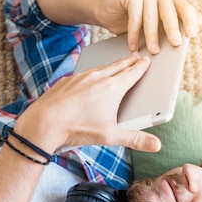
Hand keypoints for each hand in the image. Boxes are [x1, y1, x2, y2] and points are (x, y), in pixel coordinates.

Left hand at [15, 54, 161, 153]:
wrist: (45, 122)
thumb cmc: (77, 128)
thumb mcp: (110, 136)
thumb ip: (135, 139)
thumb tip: (156, 145)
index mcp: (112, 87)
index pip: (133, 72)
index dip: (142, 66)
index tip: (147, 60)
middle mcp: (98, 77)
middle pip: (118, 65)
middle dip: (129, 61)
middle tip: (137, 56)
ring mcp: (81, 77)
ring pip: (101, 67)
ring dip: (112, 65)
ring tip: (117, 64)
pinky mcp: (68, 80)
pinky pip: (85, 72)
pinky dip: (93, 72)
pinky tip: (92, 76)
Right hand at [94, 0, 200, 53]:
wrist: (106, 11)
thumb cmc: (131, 21)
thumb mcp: (153, 27)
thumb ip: (169, 28)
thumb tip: (189, 34)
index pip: (185, 8)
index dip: (190, 20)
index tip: (192, 34)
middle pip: (169, 11)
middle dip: (172, 29)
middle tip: (176, 43)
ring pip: (152, 15)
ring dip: (152, 35)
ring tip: (153, 51)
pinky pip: (135, 15)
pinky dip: (133, 32)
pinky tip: (133, 45)